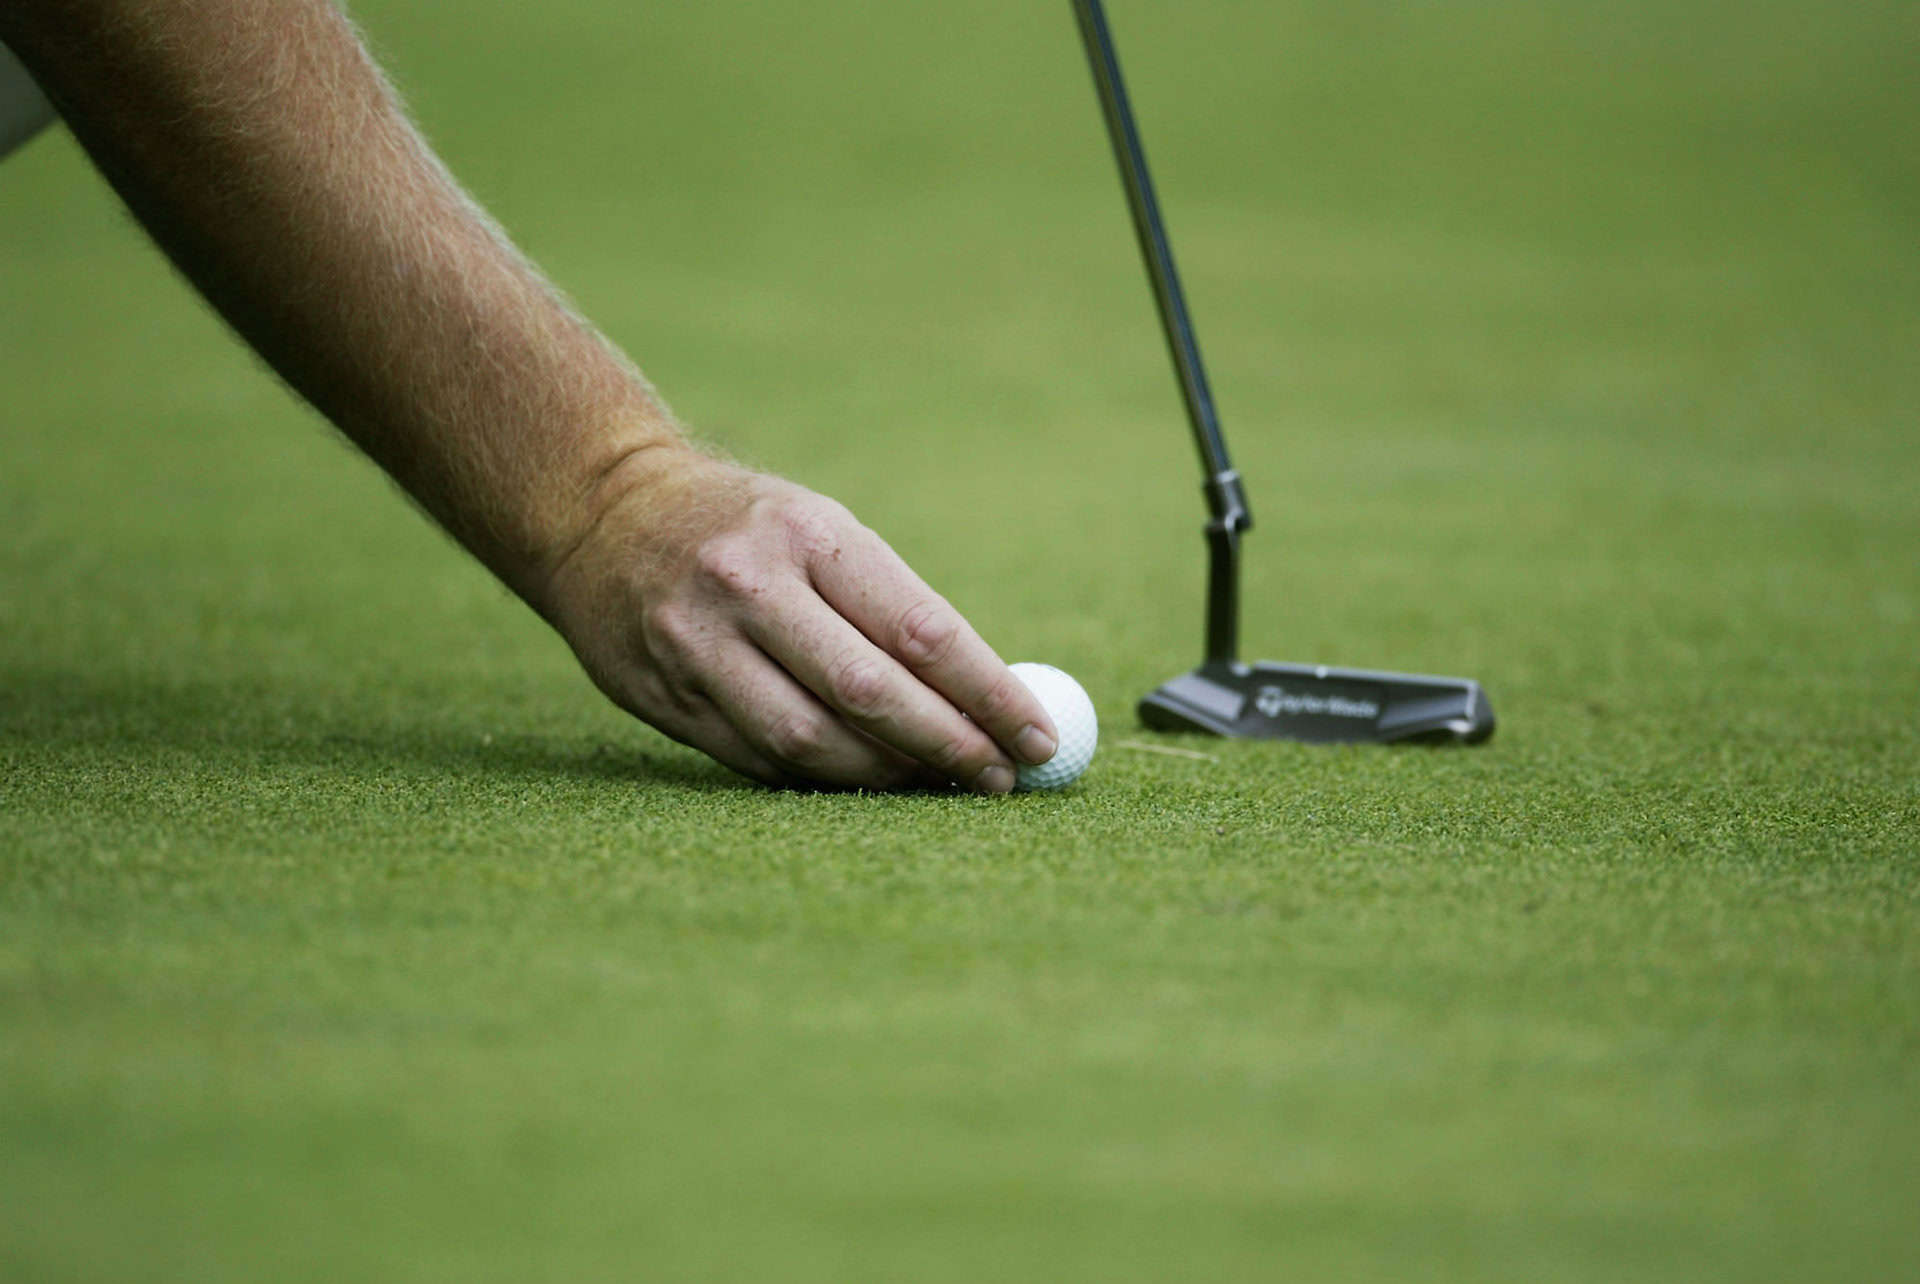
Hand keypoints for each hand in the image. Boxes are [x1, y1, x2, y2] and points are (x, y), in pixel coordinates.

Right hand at [540, 445, 1060, 790]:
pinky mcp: (664, 699)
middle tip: (1000, 779)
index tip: (1037, 736)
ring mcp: (697, 647)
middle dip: (948, 747)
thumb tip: (990, 699)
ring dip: (888, 776)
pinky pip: (760, 761)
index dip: (988, 694)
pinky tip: (865, 781)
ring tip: (938, 785)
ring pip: (811, 742)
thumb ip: (892, 609)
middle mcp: (748, 588)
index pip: (920, 629)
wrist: (600, 514)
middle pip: (870, 693)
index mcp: (807, 534)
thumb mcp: (819, 529)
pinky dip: (824, 779)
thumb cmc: (746, 527)